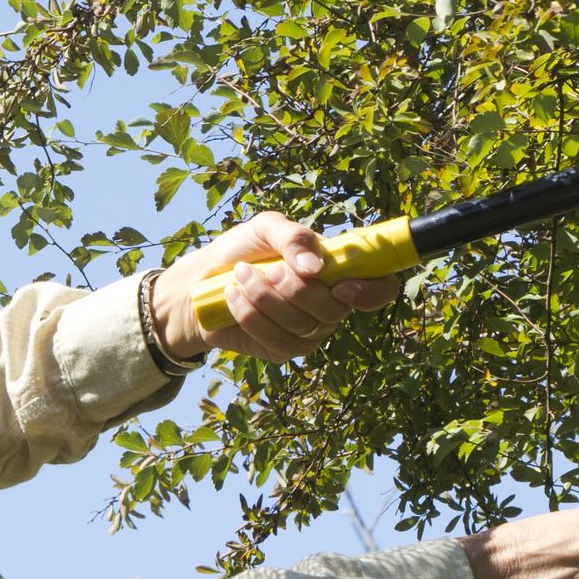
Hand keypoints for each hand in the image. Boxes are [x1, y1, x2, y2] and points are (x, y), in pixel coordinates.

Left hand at [151, 210, 400, 362]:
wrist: (199, 281)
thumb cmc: (240, 251)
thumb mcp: (265, 228)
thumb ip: (294, 237)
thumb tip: (316, 266)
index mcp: (336, 272)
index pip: (379, 288)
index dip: (373, 291)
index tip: (344, 286)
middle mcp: (329, 305)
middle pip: (334, 311)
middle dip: (296, 290)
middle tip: (268, 270)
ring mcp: (307, 332)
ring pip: (302, 326)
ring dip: (266, 298)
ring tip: (240, 275)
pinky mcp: (281, 350)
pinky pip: (275, 339)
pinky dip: (250, 314)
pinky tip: (233, 295)